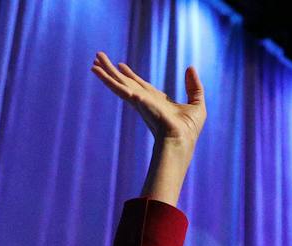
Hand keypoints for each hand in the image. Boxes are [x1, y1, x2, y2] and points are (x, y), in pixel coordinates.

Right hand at [89, 52, 205, 151]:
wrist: (180, 140)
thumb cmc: (189, 130)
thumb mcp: (197, 103)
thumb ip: (194, 86)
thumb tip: (190, 67)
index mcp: (156, 101)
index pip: (140, 85)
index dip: (130, 75)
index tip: (121, 66)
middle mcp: (144, 100)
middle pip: (125, 82)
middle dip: (112, 71)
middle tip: (100, 59)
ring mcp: (138, 100)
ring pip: (118, 83)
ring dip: (105, 72)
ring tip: (94, 61)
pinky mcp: (135, 100)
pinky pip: (118, 87)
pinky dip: (107, 79)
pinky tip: (97, 71)